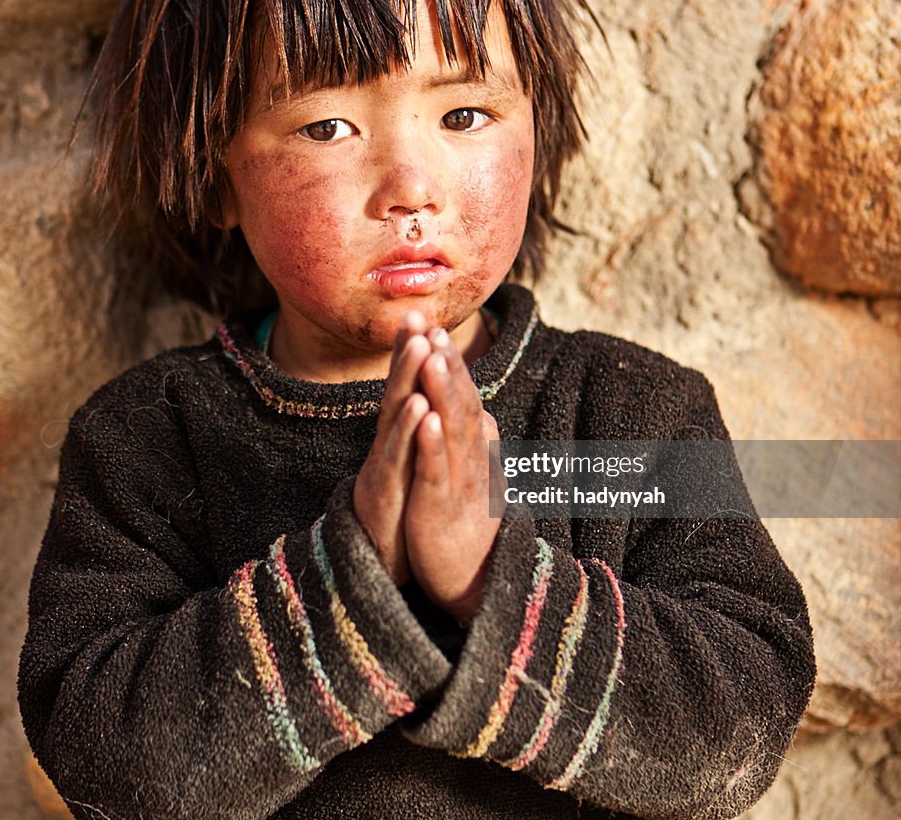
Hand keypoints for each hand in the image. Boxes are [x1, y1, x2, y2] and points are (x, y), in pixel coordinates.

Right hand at [353, 312, 432, 584]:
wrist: (380, 559)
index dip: (411, 351)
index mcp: (399, 437)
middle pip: (396, 389)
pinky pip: (397, 456)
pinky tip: (419, 406)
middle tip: (415, 316)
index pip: (405, 386)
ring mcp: (384, 464)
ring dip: (407, 378)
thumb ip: (415, 432)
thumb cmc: (398, 507)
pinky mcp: (385, 490)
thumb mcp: (408, 464)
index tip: (420, 314)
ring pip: (395, 415)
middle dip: (406, 352)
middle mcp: (388, 443)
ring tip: (421, 346)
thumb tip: (428, 400)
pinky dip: (408, 430)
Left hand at [404, 327, 501, 624]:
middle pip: (460, 402)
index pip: (462, 396)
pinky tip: (426, 419)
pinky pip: (438, 471)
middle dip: (446, 363)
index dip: (450, 362)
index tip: (435, 325)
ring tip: (434, 355)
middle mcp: (471, 457)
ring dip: (444, 391)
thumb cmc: (469, 525)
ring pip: (453, 428)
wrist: (479, 583)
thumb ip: (474, 443)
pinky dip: (434, 443)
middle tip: (434, 325)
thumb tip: (482, 411)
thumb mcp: (472, 478)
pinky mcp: (443, 507)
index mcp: (473, 448)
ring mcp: (459, 481)